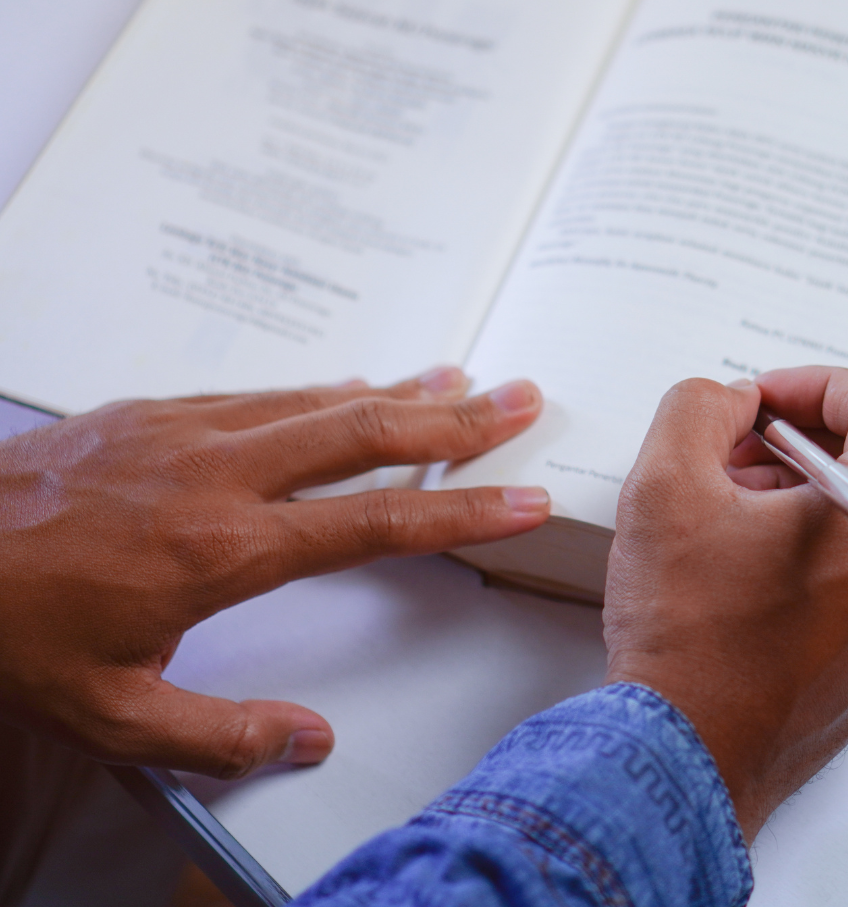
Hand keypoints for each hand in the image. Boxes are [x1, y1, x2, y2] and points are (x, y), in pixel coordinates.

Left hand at [0, 367, 547, 776]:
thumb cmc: (10, 629)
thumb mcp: (109, 713)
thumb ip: (216, 733)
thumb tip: (304, 740)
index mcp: (223, 549)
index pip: (375, 522)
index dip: (462, 510)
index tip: (520, 498)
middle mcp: (220, 473)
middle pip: (368, 432)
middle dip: (459, 418)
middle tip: (522, 400)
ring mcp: (190, 429)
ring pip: (323, 399)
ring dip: (402, 390)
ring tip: (463, 380)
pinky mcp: (158, 408)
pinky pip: (267, 392)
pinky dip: (328, 390)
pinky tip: (354, 387)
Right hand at [603, 367, 847, 841]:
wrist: (685, 753)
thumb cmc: (683, 637)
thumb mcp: (664, 485)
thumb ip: (698, 407)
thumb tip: (731, 400)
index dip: (817, 383)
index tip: (762, 403)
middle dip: (801, 435)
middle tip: (734, 449)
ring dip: (804, 487)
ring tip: (729, 505)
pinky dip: (816, 537)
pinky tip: (746, 556)